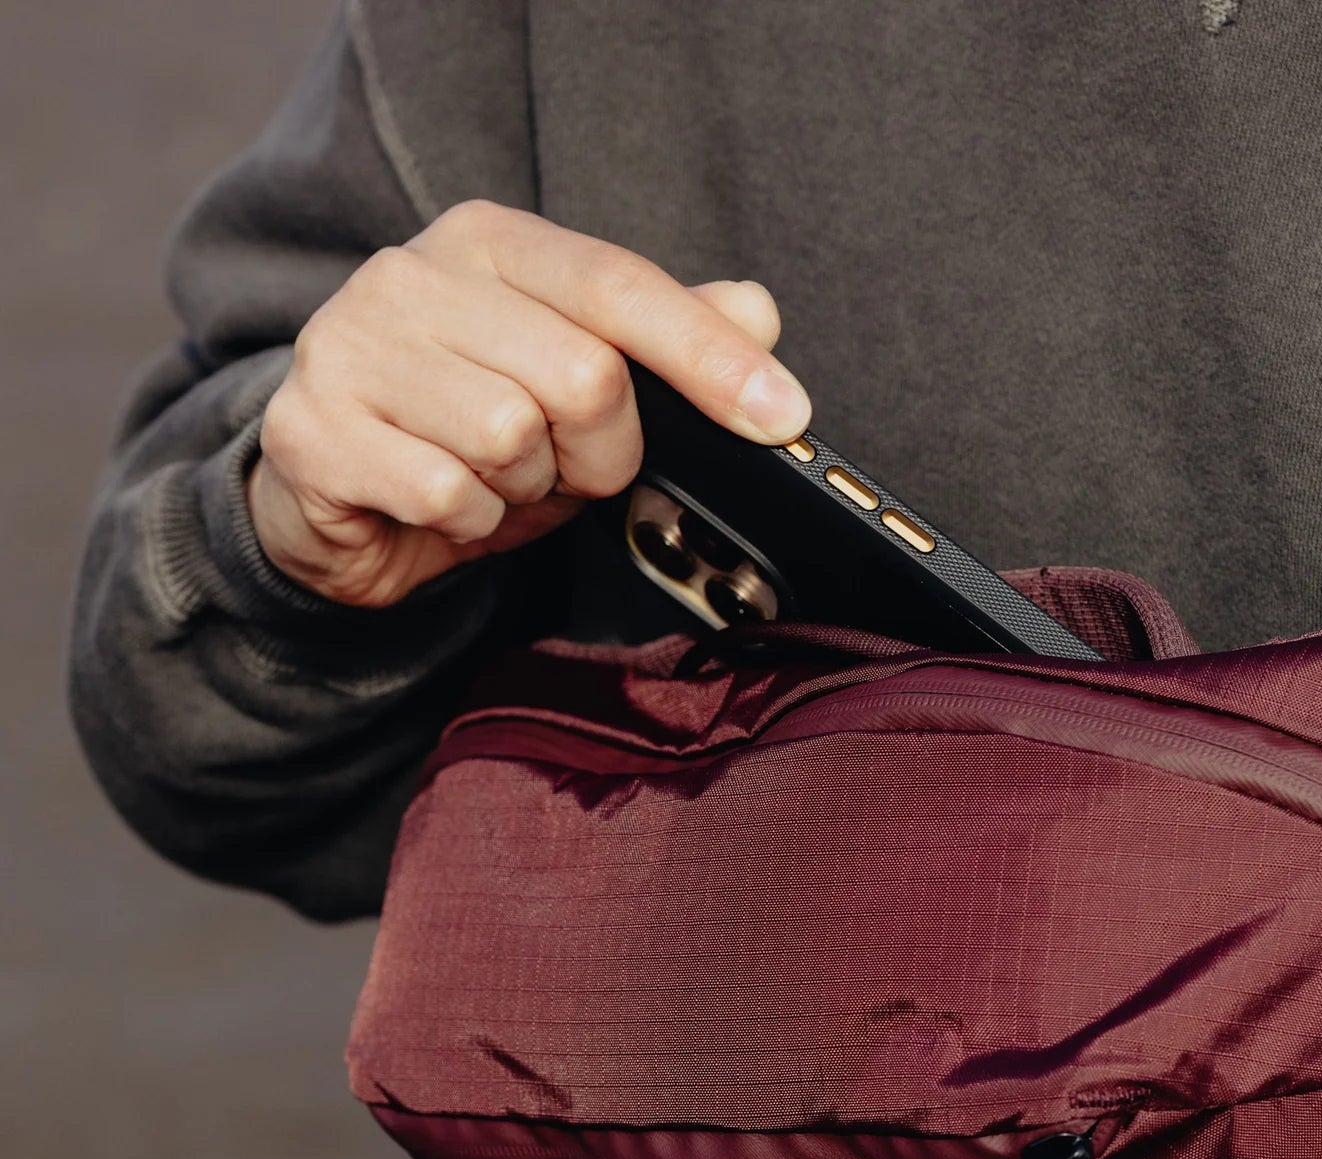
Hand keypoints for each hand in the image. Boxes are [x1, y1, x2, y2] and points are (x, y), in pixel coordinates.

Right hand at [246, 200, 810, 607]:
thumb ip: (667, 341)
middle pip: (583, 376)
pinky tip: (438, 505)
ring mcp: (349, 346)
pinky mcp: (312, 429)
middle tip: (559, 467)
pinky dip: (466, 524)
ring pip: (510, 439)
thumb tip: (758, 310)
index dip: (711, 356)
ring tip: (488, 480)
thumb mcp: (580, 384)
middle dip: (597, 453)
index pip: (621, 287)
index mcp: (488, 244)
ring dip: (524, 491)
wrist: (337, 494)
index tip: (782, 415)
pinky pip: (447, 495)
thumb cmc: (469, 433)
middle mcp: (411, 275)